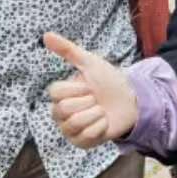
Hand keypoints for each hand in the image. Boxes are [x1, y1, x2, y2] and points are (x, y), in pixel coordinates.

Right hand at [45, 31, 138, 148]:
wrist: (130, 99)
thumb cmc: (108, 80)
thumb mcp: (90, 62)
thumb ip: (68, 50)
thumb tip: (46, 34)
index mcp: (59, 95)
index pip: (56, 93)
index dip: (77, 89)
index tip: (89, 86)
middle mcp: (60, 114)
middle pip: (63, 110)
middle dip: (87, 101)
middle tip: (96, 99)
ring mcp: (69, 130)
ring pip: (74, 124)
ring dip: (95, 114)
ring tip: (101, 110)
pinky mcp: (81, 143)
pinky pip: (87, 136)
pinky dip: (101, 126)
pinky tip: (104, 122)